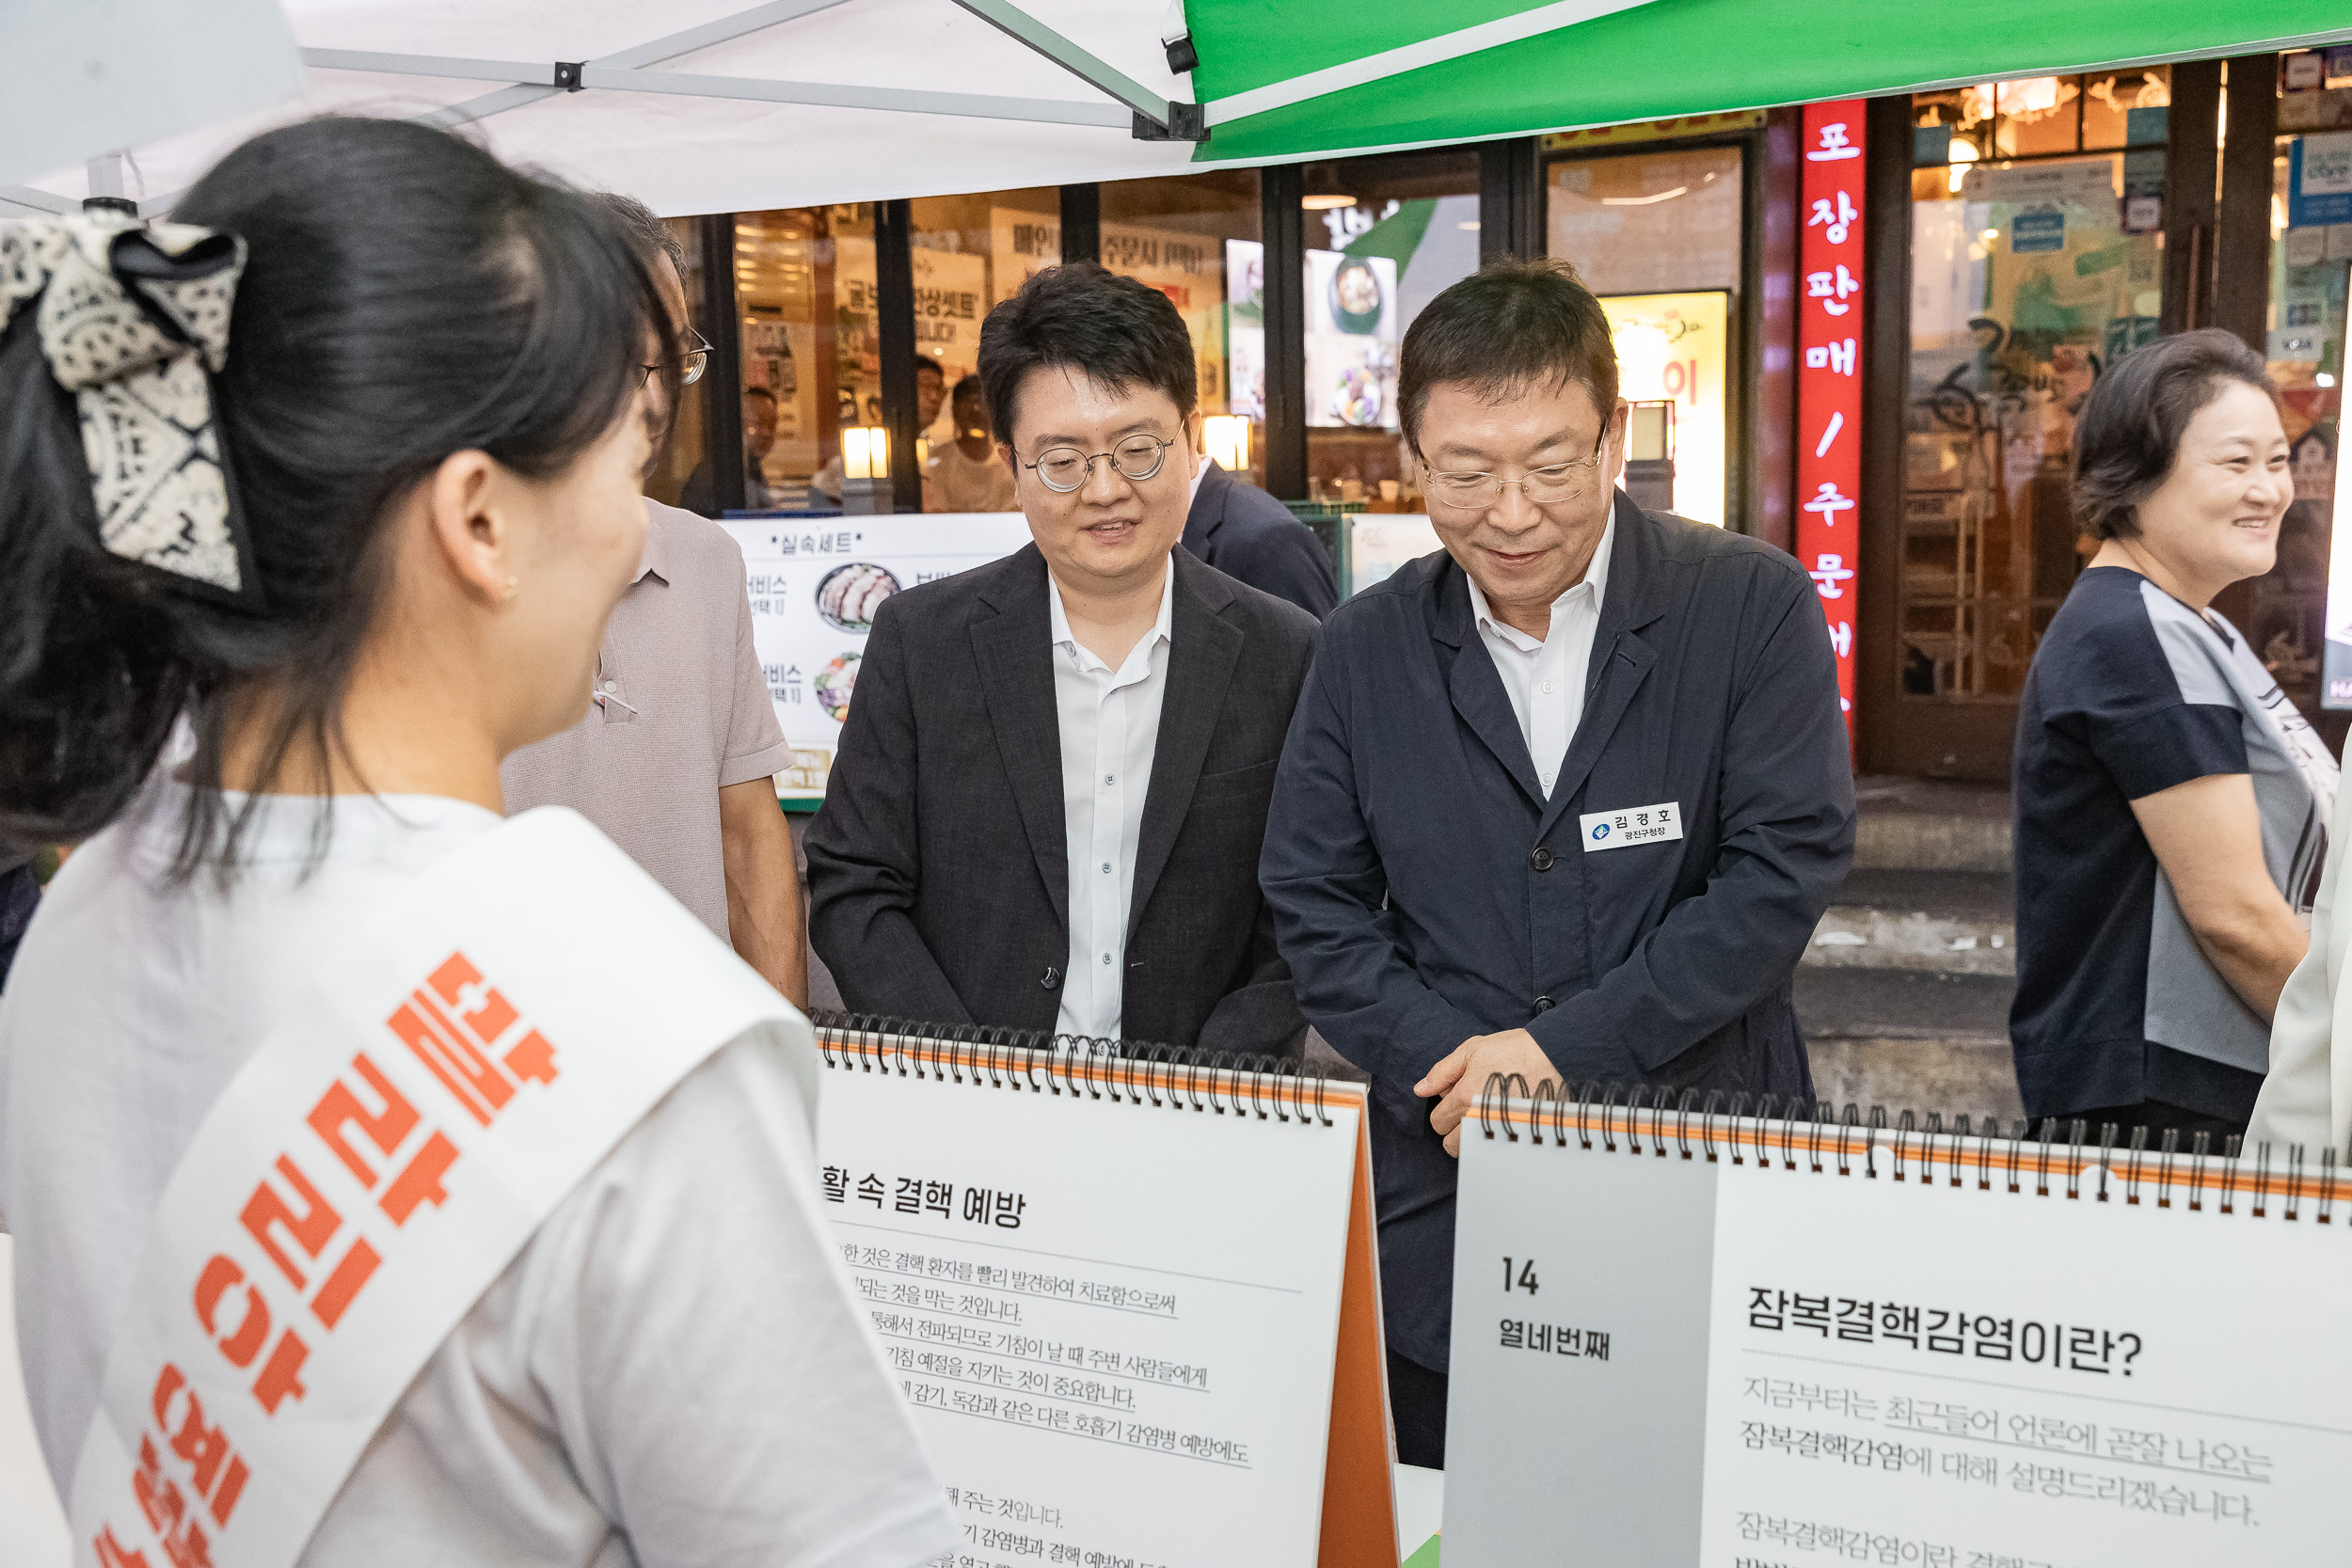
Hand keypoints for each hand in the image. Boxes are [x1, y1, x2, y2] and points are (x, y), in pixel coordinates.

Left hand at [1414, 1028, 1558, 1157]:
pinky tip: (1501, 1124)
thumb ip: (1442, 1071)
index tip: (1457, 1098)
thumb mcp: (1472, 1050)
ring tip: (1484, 1118)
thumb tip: (1421, 1089)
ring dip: (1472, 1140)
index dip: (1443, 1109)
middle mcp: (1479, 1118)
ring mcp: (1499, 1129)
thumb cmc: (1514, 1048)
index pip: (1437, 1121)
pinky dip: (1494, 1141)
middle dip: (1453, 1130)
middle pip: (1450, 1145)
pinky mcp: (1519, 1134)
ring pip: (1472, 1152)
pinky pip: (1496, 1149)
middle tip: (1468, 1111)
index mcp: (1463, 1097)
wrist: (1555, 1054)